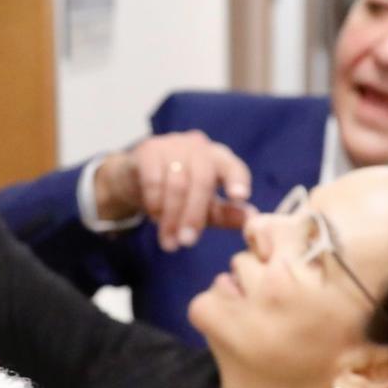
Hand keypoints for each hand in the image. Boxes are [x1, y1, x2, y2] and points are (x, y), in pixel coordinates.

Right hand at [95, 132, 251, 249]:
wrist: (136, 178)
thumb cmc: (180, 192)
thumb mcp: (206, 206)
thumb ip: (227, 213)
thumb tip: (252, 218)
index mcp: (219, 158)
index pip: (233, 166)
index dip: (237, 180)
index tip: (240, 197)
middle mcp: (198, 147)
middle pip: (202, 180)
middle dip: (194, 215)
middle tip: (187, 242)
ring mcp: (173, 145)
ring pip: (177, 184)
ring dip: (172, 217)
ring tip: (170, 243)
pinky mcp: (149, 150)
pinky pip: (154, 180)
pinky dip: (155, 203)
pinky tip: (154, 217)